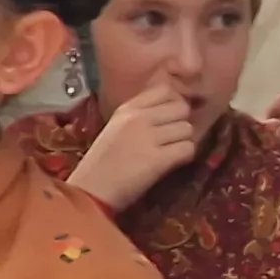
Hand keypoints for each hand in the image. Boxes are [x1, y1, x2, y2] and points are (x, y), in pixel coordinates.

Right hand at [70, 80, 200, 211]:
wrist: (91, 189)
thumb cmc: (104, 161)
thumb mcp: (118, 127)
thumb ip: (142, 115)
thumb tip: (173, 107)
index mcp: (127, 108)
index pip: (165, 90)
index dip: (174, 103)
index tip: (169, 117)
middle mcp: (139, 118)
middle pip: (182, 108)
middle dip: (181, 123)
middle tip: (170, 139)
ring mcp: (148, 137)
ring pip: (188, 129)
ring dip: (183, 141)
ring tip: (168, 152)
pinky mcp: (158, 158)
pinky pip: (188, 148)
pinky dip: (185, 157)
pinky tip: (171, 163)